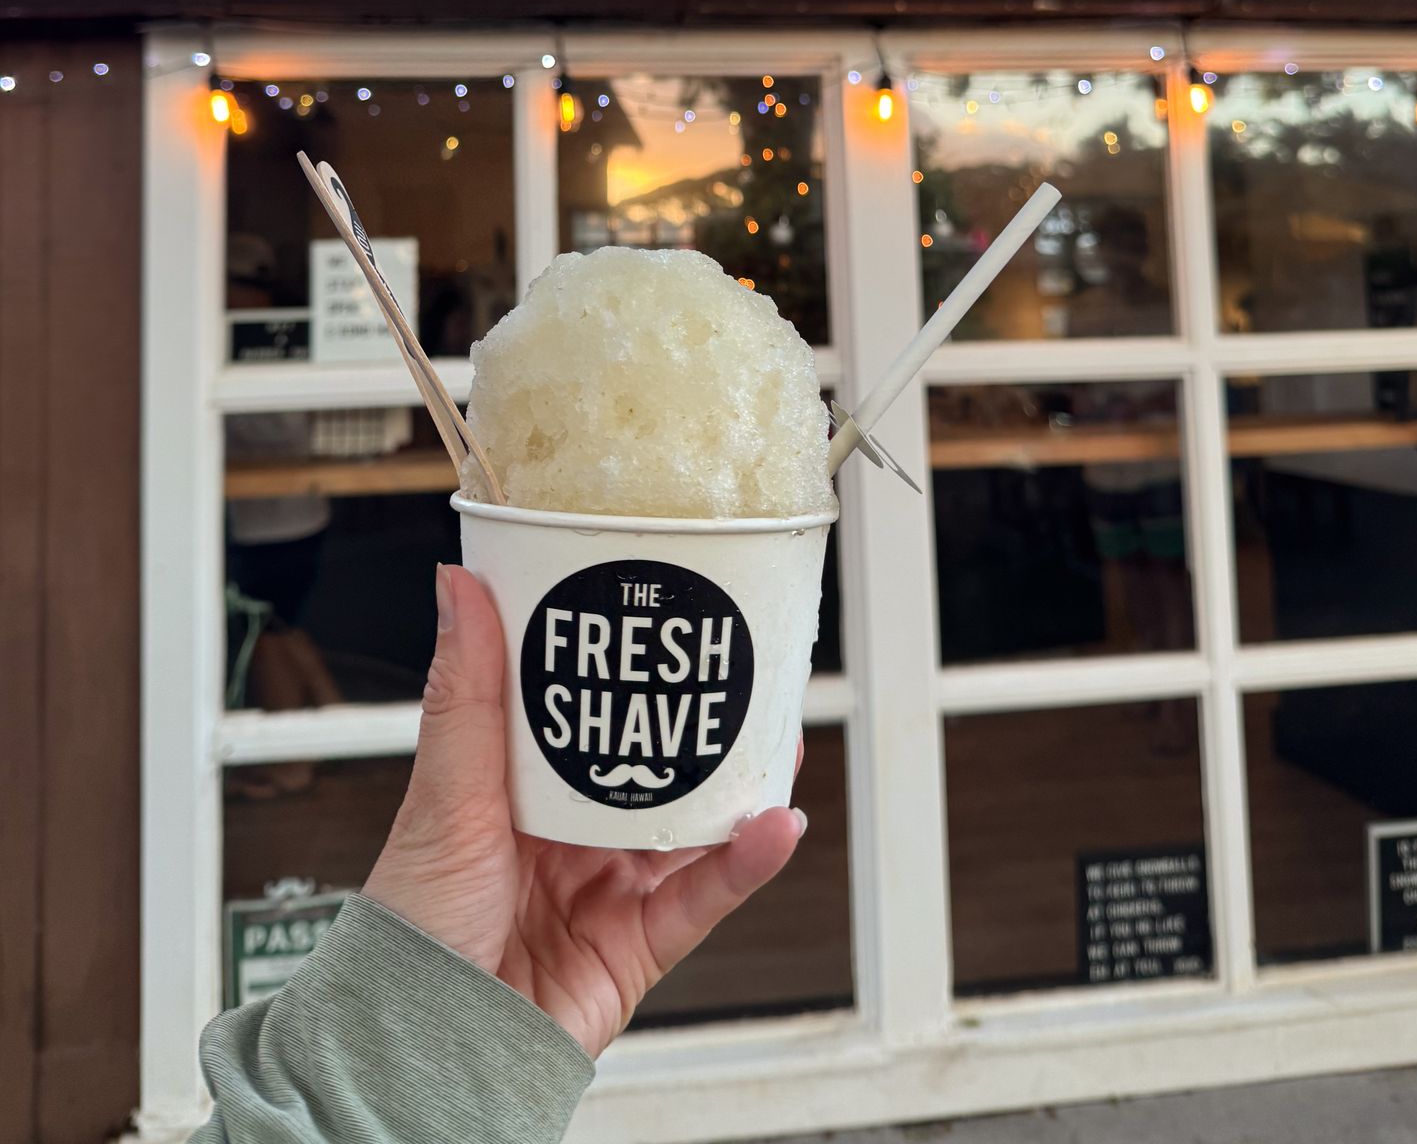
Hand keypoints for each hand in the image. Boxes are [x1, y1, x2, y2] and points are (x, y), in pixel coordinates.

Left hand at [363, 564, 805, 1056]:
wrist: (422, 1055)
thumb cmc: (410, 937)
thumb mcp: (444, 798)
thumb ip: (468, 696)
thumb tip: (460, 586)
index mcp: (512, 790)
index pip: (576, 710)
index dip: (618, 665)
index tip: (657, 613)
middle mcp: (563, 835)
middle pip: (646, 766)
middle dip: (695, 722)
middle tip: (742, 668)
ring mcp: (605, 890)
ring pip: (688, 826)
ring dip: (738, 787)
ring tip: (780, 737)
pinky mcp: (637, 948)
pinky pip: (702, 898)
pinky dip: (744, 863)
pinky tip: (774, 826)